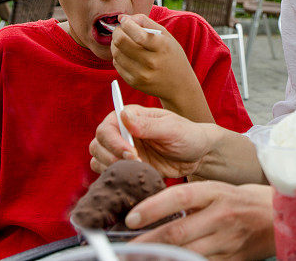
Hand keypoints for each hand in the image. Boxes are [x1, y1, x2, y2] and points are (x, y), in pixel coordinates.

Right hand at [90, 105, 212, 176]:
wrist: (198, 156)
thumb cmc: (187, 135)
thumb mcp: (172, 129)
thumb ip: (148, 125)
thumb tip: (123, 116)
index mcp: (130, 117)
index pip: (106, 128)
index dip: (114, 142)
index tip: (131, 153)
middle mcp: (121, 133)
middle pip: (97, 145)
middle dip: (112, 157)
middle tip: (136, 164)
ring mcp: (122, 152)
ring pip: (98, 160)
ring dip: (112, 168)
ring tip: (137, 170)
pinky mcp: (126, 168)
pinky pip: (109, 174)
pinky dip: (117, 178)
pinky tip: (135, 178)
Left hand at [111, 14, 198, 103]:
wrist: (179, 85)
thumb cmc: (172, 56)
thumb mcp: (166, 35)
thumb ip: (145, 21)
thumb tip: (123, 17)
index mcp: (162, 47)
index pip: (137, 33)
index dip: (126, 24)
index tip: (125, 21)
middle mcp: (152, 62)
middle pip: (121, 42)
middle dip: (117, 32)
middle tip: (120, 30)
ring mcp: (142, 74)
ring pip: (116, 53)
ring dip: (115, 43)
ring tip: (122, 41)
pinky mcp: (134, 82)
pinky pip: (117, 64)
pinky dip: (118, 56)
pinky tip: (125, 53)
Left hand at [127, 181, 274, 260]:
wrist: (281, 218)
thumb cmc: (245, 201)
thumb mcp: (219, 191)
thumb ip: (192, 200)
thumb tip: (154, 210)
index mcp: (216, 192)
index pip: (180, 196)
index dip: (153, 208)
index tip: (131, 218)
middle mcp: (220, 216)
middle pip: (177, 232)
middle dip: (147, 243)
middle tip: (126, 248)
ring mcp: (227, 241)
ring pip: (186, 253)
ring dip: (160, 258)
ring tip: (139, 258)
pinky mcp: (232, 260)